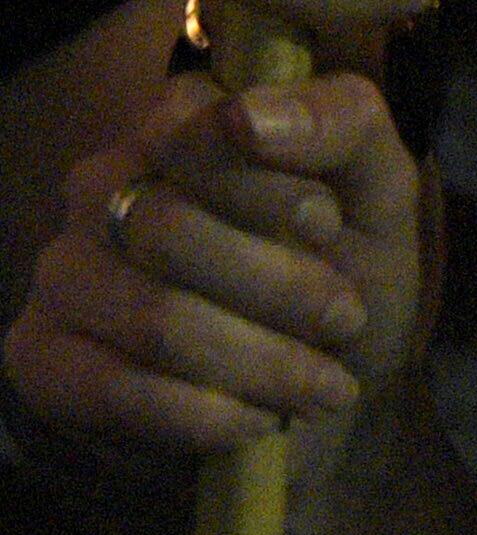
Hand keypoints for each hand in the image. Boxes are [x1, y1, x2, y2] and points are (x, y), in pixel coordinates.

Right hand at [5, 70, 425, 529]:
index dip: (271, 188)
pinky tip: (259, 420)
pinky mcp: (40, 359)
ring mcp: (62, 273)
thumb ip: (339, 122)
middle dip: (280, 287)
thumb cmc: (349, 271)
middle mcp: (102, 186)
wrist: (317, 392)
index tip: (329, 228)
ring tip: (321, 384)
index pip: (195, 132)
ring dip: (258, 360)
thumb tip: (247, 114)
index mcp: (179, 124)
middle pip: (169, 231)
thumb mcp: (378, 189)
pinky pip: (113, 389)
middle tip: (345, 320)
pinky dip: (206, 414)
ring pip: (152, 316)